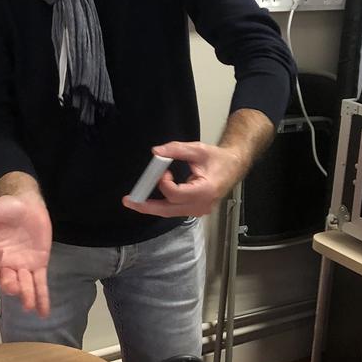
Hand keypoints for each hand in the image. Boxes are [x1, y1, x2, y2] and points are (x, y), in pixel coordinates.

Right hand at [0, 191, 51, 315]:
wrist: (28, 203)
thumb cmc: (6, 208)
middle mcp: (5, 264)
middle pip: (6, 282)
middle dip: (11, 286)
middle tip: (14, 287)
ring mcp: (22, 266)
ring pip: (24, 286)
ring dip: (27, 296)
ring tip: (30, 305)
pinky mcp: (38, 265)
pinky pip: (40, 284)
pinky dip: (42, 297)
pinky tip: (44, 313)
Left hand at [121, 141, 245, 217]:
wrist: (233, 166)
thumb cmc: (217, 159)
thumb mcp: (198, 149)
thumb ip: (176, 149)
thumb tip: (156, 152)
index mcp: (205, 191)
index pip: (176, 194)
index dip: (164, 183)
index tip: (162, 171)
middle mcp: (202, 205)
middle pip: (169, 209)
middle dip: (147, 206)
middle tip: (129, 201)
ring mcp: (199, 210)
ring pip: (170, 212)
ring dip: (152, 206)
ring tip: (134, 201)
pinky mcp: (196, 210)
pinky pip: (175, 211)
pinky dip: (162, 204)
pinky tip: (150, 198)